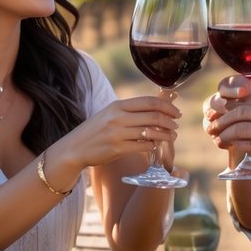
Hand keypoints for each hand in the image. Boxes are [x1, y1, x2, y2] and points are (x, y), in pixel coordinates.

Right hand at [57, 94, 180, 171]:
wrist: (74, 148)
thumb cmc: (95, 131)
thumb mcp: (110, 114)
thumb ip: (130, 110)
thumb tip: (155, 106)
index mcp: (118, 106)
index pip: (149, 102)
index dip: (167, 106)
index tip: (176, 113)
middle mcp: (118, 117)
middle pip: (153, 116)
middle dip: (169, 121)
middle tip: (176, 126)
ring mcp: (117, 133)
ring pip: (150, 132)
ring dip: (165, 135)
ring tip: (172, 137)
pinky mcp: (117, 148)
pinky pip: (142, 146)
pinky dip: (152, 145)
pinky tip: (155, 145)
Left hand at [204, 80, 250, 200]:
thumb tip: (244, 110)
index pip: (250, 100)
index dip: (230, 106)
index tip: (219, 114)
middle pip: (241, 111)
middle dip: (222, 119)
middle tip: (211, 125)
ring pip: (240, 127)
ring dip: (224, 133)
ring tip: (216, 137)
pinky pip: (246, 144)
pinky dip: (233, 144)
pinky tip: (227, 146)